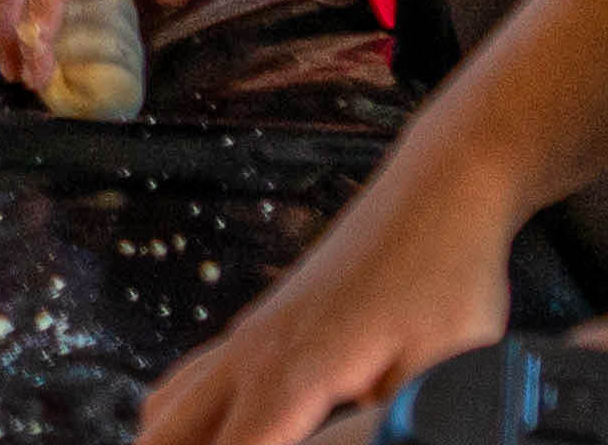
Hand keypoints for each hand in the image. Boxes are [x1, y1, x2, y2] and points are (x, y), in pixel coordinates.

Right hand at [132, 145, 524, 444]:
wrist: (439, 189)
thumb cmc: (442, 271)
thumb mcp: (433, 371)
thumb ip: (383, 426)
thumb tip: (376, 444)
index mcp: (287, 375)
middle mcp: (251, 353)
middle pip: (165, 433)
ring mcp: (251, 333)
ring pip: (168, 404)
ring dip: (172, 439)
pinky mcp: (264, 321)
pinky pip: (191, 376)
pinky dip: (183, 415)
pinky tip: (215, 432)